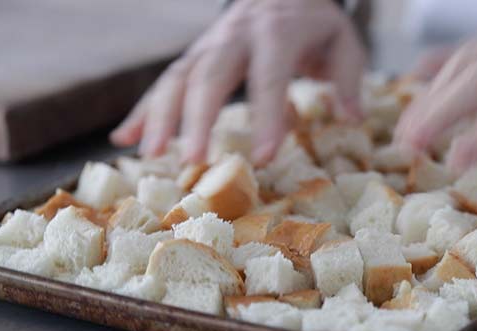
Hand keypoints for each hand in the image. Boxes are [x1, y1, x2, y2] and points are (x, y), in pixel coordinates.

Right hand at [110, 0, 364, 165]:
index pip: (269, 76)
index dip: (267, 116)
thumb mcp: (343, 42)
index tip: (264, 157)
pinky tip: (124, 139)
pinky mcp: (195, 55)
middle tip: (193, 161)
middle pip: (210, 75)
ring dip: (159, 116)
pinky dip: (143, 110)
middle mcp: (236, 36)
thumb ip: (348, 80)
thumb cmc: (314, 23)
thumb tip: (352, 118)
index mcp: (278, 33)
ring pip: (177, 77)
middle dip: (198, 118)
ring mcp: (209, 45)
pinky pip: (164, 81)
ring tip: (150, 155)